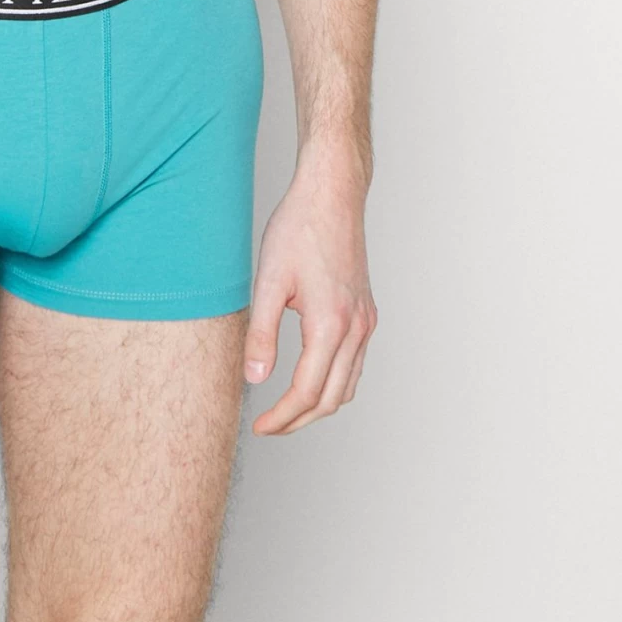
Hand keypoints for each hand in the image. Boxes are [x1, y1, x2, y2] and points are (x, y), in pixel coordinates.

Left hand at [242, 146, 376, 434]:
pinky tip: (311, 377)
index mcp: (331, 324)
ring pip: (348, 386)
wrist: (331, 194)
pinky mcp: (366, 312)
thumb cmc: (298, 228)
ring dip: (319, 405)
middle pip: (331, 399)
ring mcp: (366, 321)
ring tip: (286, 409)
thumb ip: (261, 333)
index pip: (307, 392)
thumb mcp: (268, 280)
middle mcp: (356, 328)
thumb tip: (255, 379)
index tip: (260, 427)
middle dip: (299, 420)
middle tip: (269, 426)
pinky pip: (355, 364)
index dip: (281, 417)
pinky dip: (335, 383)